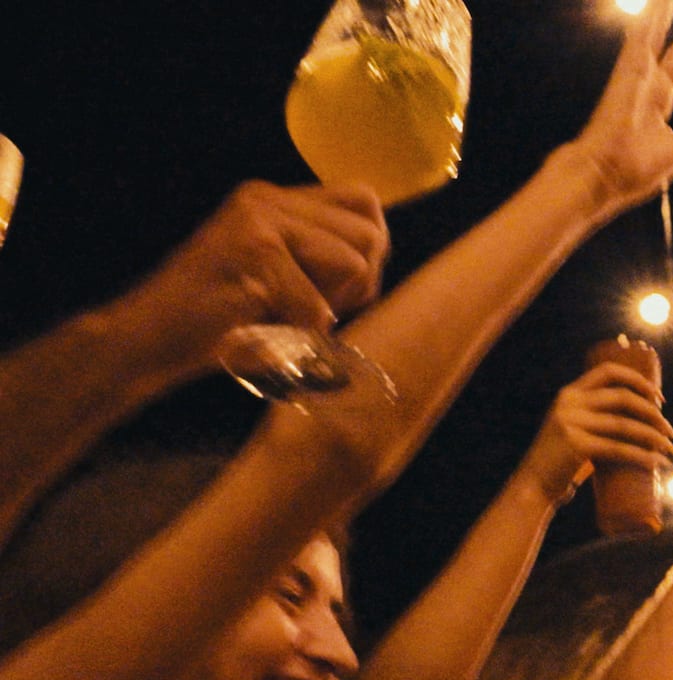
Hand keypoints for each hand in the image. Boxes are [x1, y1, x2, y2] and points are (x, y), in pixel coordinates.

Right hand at [117, 182, 387, 363]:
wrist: (148, 341)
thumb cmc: (221, 323)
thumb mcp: (281, 279)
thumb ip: (325, 259)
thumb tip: (378, 254)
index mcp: (275, 200)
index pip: (364, 201)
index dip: (368, 250)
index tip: (337, 289)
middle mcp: (266, 199)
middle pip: (369, 232)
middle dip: (357, 285)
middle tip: (311, 311)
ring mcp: (258, 220)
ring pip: (353, 262)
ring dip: (328, 307)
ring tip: (283, 317)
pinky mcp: (253, 249)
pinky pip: (318, 303)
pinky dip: (299, 332)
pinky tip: (262, 330)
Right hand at [518, 362, 672, 503]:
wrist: (534, 486)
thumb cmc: (562, 461)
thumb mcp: (573, 427)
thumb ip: (595, 418)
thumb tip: (639, 416)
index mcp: (569, 393)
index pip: (609, 372)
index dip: (639, 380)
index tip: (659, 399)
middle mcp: (569, 403)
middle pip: (624, 398)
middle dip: (654, 414)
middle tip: (671, 432)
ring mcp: (571, 423)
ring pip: (626, 425)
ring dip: (655, 437)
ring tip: (671, 449)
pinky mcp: (576, 446)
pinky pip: (619, 449)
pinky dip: (643, 457)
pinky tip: (658, 462)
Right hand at [568, 0, 672, 213]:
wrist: (605, 177)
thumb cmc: (635, 172)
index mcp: (659, 102)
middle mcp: (646, 84)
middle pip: (664, 43)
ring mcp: (634, 77)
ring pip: (649, 34)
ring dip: (658, 11)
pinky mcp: (627, 75)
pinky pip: (639, 40)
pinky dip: (647, 22)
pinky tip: (657, 3)